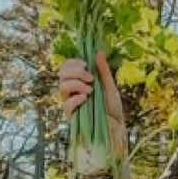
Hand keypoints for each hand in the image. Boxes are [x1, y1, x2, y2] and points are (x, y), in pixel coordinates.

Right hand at [57, 52, 127, 168]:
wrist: (116, 127)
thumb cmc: (112, 108)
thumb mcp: (109, 86)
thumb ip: (103, 70)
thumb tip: (99, 51)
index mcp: (78, 82)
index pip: (66, 67)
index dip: (73, 63)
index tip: (86, 65)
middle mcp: (72, 92)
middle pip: (61, 75)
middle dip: (75, 72)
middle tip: (91, 78)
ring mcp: (71, 104)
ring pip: (62, 87)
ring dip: (76, 84)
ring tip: (91, 90)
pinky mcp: (72, 116)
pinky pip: (66, 105)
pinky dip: (75, 98)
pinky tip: (86, 99)